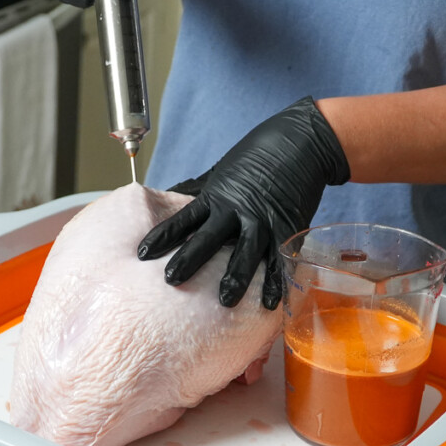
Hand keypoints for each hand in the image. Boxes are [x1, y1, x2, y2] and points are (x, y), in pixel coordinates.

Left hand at [137, 97, 350, 309]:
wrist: (302, 142)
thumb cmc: (259, 156)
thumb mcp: (223, 170)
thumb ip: (201, 191)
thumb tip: (170, 197)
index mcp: (216, 196)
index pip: (183, 219)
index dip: (163, 236)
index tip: (143, 253)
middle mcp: (237, 210)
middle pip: (207, 239)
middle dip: (188, 260)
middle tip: (171, 280)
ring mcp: (263, 220)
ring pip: (245, 253)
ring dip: (235, 278)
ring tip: (225, 300)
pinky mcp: (288, 227)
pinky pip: (279, 259)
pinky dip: (275, 282)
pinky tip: (269, 303)